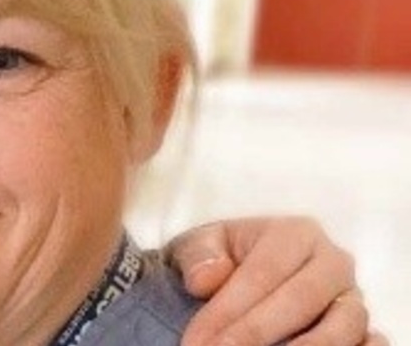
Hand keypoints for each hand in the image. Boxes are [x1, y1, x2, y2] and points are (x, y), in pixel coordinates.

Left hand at [165, 217, 379, 345]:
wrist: (243, 270)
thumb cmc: (222, 258)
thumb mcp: (200, 245)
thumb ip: (198, 256)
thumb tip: (206, 280)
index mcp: (294, 234)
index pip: (261, 274)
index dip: (228, 310)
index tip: (197, 340)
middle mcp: (332, 264)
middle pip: (300, 301)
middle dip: (256, 333)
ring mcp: (352, 299)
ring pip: (343, 326)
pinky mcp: (363, 329)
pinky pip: (372, 343)